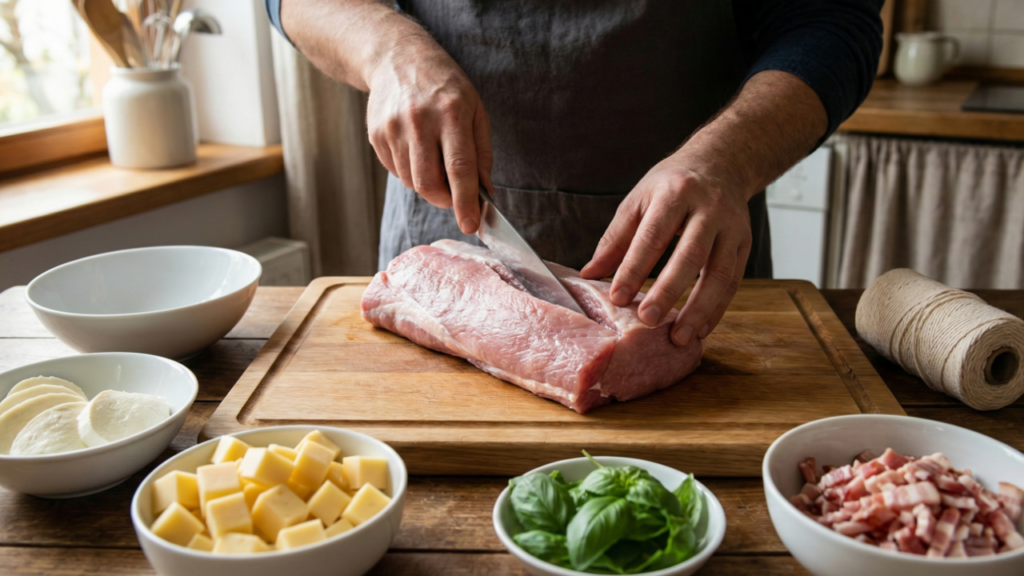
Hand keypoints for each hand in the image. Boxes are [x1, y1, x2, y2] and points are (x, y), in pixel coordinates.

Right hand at [366, 36, 492, 233]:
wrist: (398, 59)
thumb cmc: (445, 87)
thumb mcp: (475, 110)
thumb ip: (481, 153)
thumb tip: (484, 192)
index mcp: (451, 113)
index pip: (459, 169)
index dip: (466, 202)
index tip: (472, 225)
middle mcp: (419, 121)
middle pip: (429, 183)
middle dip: (445, 200)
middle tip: (454, 197)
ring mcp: (393, 129)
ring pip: (412, 181)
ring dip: (428, 184)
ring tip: (435, 158)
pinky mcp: (376, 135)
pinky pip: (396, 172)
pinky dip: (411, 172)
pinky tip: (416, 149)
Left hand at [580, 154, 751, 346]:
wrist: (721, 163)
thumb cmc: (671, 185)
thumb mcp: (638, 200)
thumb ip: (615, 239)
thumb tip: (589, 275)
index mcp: (675, 193)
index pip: (653, 235)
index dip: (634, 268)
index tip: (617, 298)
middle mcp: (708, 208)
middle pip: (690, 255)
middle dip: (669, 290)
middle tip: (648, 320)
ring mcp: (732, 227)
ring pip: (719, 274)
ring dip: (700, 309)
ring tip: (679, 338)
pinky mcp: (745, 244)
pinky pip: (733, 282)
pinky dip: (717, 309)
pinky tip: (700, 329)